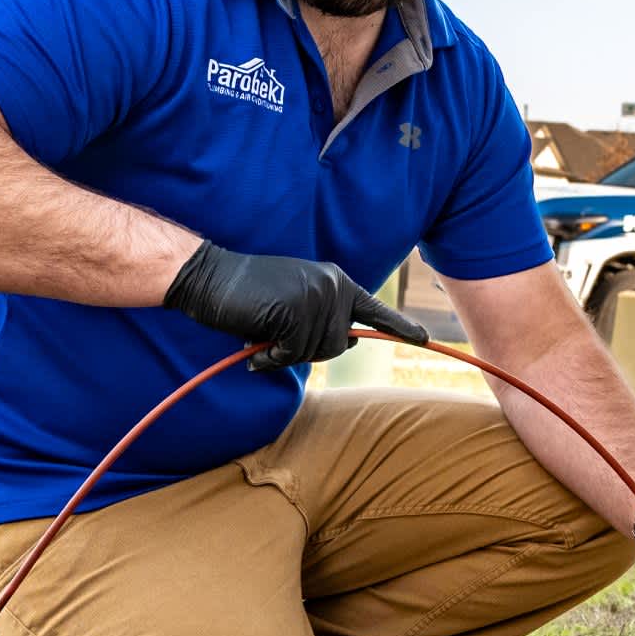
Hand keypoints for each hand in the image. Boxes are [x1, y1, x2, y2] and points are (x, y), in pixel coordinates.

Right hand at [163, 241, 430, 371]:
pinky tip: (256, 342)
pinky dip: (272, 358)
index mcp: (336, 281)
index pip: (373, 309)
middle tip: (276, 335)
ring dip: (285, 354)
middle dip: (306, 351)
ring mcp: (316, 297)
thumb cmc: (250, 296)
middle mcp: (333, 286)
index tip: (425, 339)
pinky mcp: (296, 311)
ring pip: (316, 353)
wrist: (210, 277)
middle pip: (338, 345)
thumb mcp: (296, 304)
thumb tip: (353, 340)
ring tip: (263, 332)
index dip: (399, 327)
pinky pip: (293, 355)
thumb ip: (325, 320)